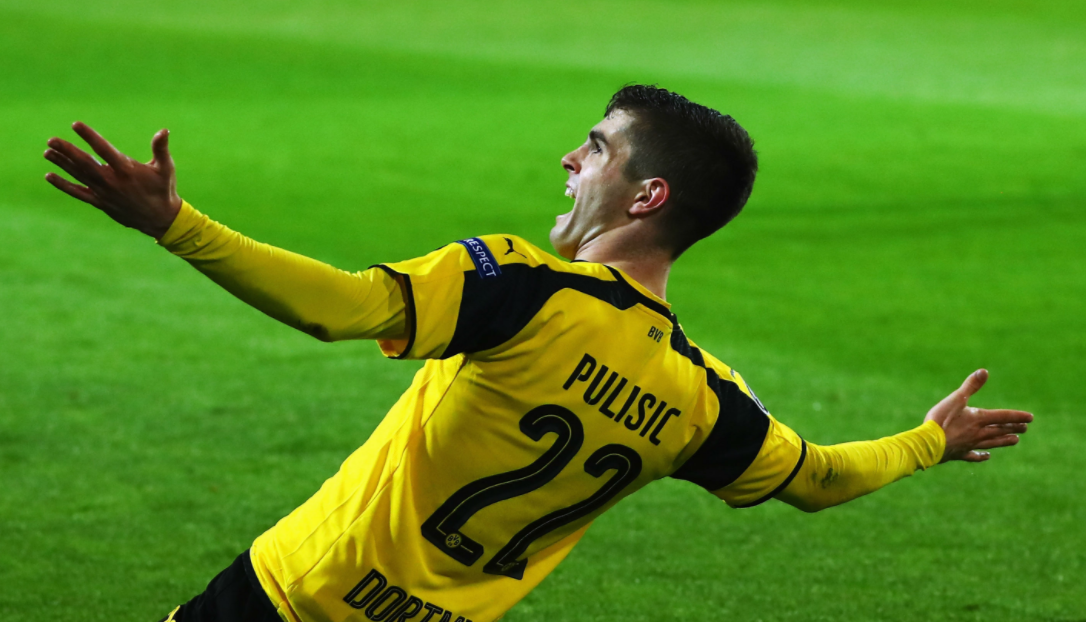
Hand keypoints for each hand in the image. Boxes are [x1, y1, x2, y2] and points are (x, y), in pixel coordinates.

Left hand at [44, 122, 180, 238]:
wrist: (160, 219)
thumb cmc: (163, 190)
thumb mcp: (166, 168)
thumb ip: (161, 149)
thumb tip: (164, 130)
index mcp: (127, 170)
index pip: (104, 150)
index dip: (89, 136)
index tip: (75, 124)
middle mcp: (112, 181)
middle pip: (85, 163)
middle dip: (67, 151)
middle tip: (51, 140)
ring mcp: (104, 193)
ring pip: (79, 176)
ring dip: (62, 164)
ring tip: (47, 152)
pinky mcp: (100, 202)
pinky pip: (78, 193)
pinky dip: (64, 185)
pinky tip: (50, 176)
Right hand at [924, 369, 1032, 462]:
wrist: (928, 443)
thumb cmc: (941, 419)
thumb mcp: (956, 399)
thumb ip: (970, 386)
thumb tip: (984, 372)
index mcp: (978, 419)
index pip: (1003, 417)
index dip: (1017, 416)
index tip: (1030, 418)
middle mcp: (978, 433)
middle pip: (999, 430)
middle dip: (1013, 428)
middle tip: (1025, 428)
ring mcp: (970, 445)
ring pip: (992, 443)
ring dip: (1004, 440)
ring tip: (1015, 440)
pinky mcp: (960, 453)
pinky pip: (974, 455)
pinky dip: (981, 456)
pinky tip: (987, 457)